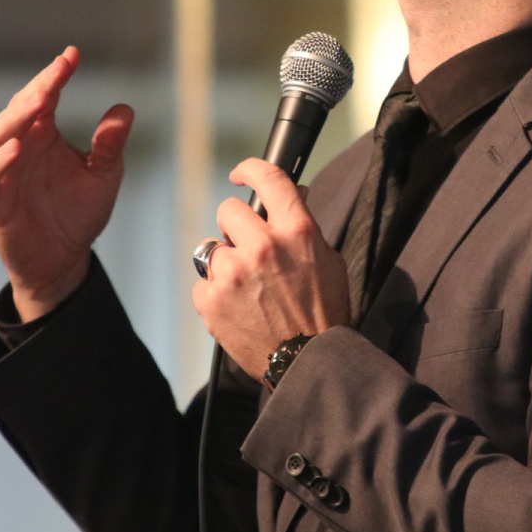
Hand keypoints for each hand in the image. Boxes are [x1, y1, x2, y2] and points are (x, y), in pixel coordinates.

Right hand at [0, 46, 133, 321]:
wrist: (63, 260)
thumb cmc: (78, 213)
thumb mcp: (103, 176)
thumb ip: (110, 145)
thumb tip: (124, 109)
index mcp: (44, 135)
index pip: (45, 97)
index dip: (55, 75)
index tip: (72, 55)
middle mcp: (20, 148)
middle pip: (18, 110)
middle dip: (36, 89)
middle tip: (57, 73)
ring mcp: (3, 173)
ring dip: (14, 118)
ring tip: (38, 103)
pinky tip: (17, 149)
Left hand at [192, 158, 351, 382]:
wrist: (308, 362)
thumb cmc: (323, 312)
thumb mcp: (328, 260)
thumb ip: (303, 226)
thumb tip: (290, 195)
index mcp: (297, 231)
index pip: (269, 178)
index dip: (250, 169)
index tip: (241, 174)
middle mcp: (263, 246)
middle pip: (229, 210)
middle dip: (237, 226)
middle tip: (248, 247)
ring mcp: (234, 273)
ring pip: (212, 247)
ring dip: (225, 262)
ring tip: (245, 286)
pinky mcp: (212, 300)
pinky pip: (203, 282)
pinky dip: (216, 293)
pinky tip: (237, 307)